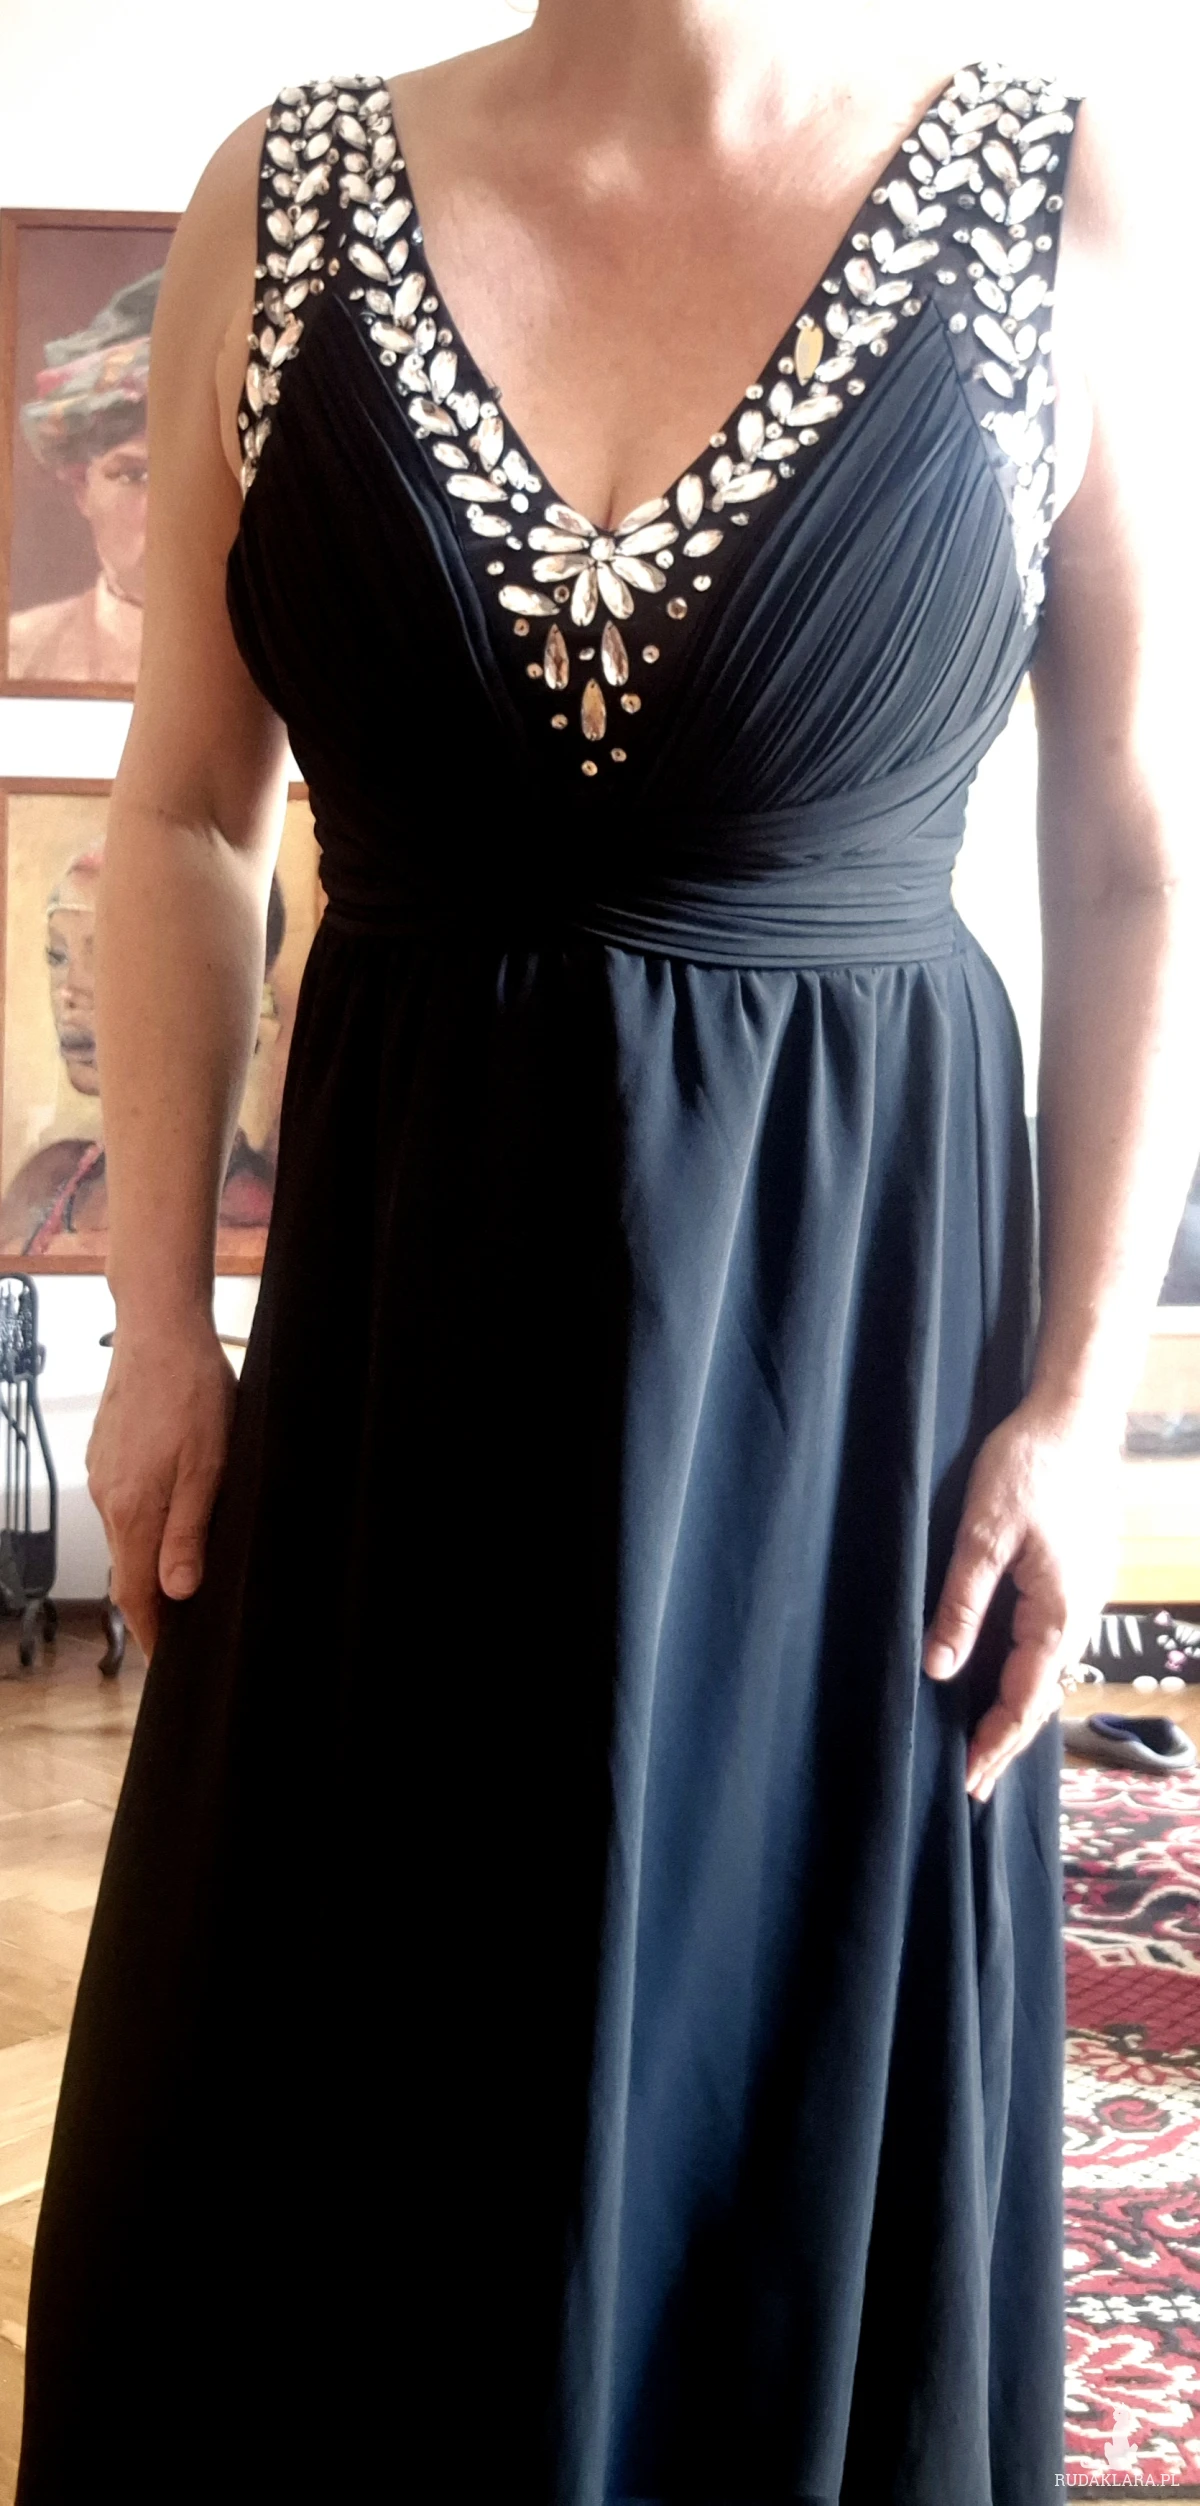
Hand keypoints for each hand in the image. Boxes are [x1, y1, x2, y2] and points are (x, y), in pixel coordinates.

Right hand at [86, 1317, 237, 1658]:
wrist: (159, 1330)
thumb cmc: (192, 1393)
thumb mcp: (208, 1468)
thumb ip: (189, 1533)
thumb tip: (178, 1592)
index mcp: (133, 1510)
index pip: (136, 1594)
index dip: (152, 1633)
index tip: (167, 1661)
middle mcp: (108, 1499)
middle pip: (127, 1569)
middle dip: (151, 1604)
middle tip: (181, 1629)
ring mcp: (102, 1474)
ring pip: (124, 1535)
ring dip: (147, 1561)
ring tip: (179, 1578)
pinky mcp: (106, 1453)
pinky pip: (121, 1504)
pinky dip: (142, 1523)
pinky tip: (167, 1515)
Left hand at [922, 1394, 1122, 1799]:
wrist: (1076, 1417)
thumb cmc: (1029, 1467)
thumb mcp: (983, 1534)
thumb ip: (962, 1603)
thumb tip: (939, 1668)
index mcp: (1058, 1612)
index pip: (1024, 1699)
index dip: (994, 1743)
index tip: (967, 1781)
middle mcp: (1079, 1614)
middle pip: (1041, 1695)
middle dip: (1006, 1741)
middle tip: (973, 1784)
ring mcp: (1082, 1597)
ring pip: (1047, 1671)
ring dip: (1015, 1709)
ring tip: (983, 1744)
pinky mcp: (1076, 1578)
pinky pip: (1050, 1644)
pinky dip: (1025, 1674)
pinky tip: (1005, 1679)